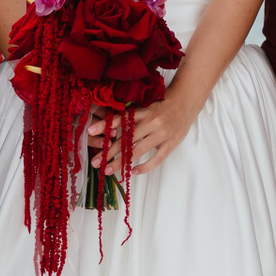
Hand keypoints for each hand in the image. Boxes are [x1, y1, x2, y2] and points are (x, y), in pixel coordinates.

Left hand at [85, 94, 199, 175]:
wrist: (186, 103)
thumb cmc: (163, 105)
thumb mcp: (146, 106)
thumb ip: (132, 117)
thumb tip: (111, 128)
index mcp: (144, 112)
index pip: (121, 119)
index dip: (105, 125)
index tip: (90, 132)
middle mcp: (151, 123)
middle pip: (126, 140)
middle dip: (109, 152)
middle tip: (95, 161)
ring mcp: (161, 134)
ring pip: (137, 151)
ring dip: (121, 162)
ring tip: (108, 170)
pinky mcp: (170, 144)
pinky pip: (156, 159)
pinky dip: (144, 167)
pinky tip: (133, 172)